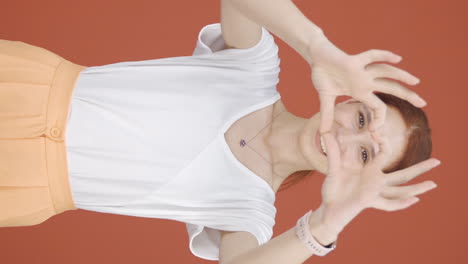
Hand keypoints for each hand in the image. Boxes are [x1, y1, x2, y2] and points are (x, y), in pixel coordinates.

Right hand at [308, 37, 425, 132]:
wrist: (317, 56)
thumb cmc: (323, 75)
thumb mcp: (325, 98)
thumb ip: (327, 114)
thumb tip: (322, 133)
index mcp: (360, 91)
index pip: (377, 107)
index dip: (379, 119)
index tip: (374, 131)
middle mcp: (365, 81)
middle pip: (390, 88)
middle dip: (407, 95)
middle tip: (423, 104)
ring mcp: (361, 71)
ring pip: (385, 72)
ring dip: (401, 76)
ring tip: (416, 81)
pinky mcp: (354, 61)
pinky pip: (371, 56)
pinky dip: (384, 56)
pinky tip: (398, 58)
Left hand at [314, 132, 439, 232]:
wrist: (328, 207)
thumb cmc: (334, 189)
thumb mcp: (334, 168)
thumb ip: (333, 152)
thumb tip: (326, 133)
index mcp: (370, 171)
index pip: (385, 154)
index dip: (384, 143)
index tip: (377, 132)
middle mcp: (377, 182)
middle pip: (403, 175)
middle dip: (420, 168)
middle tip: (437, 161)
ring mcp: (375, 193)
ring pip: (400, 190)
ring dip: (417, 188)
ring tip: (434, 184)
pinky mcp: (369, 202)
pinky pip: (388, 204)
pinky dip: (400, 203)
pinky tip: (414, 200)